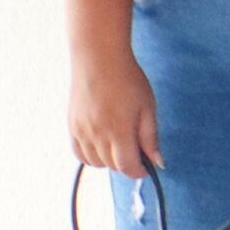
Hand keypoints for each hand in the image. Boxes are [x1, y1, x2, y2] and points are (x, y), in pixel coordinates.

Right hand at [70, 47, 160, 177]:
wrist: (99, 58)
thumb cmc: (128, 79)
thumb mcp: (147, 107)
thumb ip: (150, 138)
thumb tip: (158, 162)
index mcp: (119, 131)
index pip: (127, 166)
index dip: (138, 171)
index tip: (146, 167)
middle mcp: (97, 135)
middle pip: (112, 166)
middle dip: (126, 163)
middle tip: (136, 150)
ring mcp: (81, 131)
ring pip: (95, 162)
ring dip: (109, 161)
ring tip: (119, 144)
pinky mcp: (72, 126)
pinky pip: (79, 153)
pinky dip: (91, 156)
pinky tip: (102, 145)